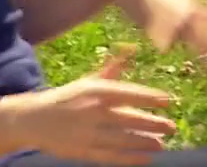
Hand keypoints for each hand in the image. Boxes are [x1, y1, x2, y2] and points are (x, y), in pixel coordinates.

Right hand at [7, 47, 175, 164]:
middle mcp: (93, 111)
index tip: (168, 100)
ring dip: (146, 142)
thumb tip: (131, 50)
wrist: (34, 119)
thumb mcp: (87, 82)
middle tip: (172, 126)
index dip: (150, 97)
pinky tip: (146, 159)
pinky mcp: (84, 151)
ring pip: (124, 139)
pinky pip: (112, 156)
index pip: (128, 93)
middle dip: (153, 123)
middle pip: (130, 118)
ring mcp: (89, 132)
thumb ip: (111, 70)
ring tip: (162, 144)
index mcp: (95, 91)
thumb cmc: (66, 98)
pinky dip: (130, 158)